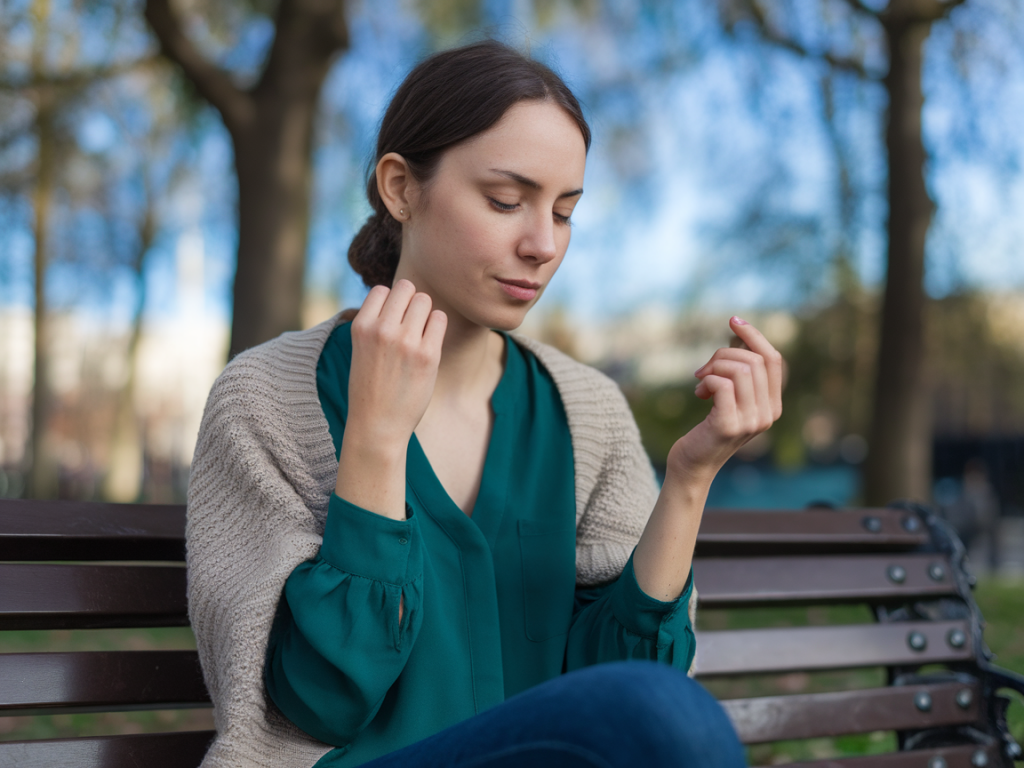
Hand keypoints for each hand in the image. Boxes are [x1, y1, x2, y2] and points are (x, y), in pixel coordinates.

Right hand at [346, 279, 447, 450]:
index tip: (392, 323)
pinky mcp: (428, 354)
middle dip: (410, 303)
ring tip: (418, 336)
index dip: (391, 303)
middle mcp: (381, 329)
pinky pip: (440, 319)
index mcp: (361, 326)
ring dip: (425, 314)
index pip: (382, 290)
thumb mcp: (362, 348)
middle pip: (406, 288)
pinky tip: (429, 344)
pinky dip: (437, 327)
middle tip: (409, 327)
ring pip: (425, 300)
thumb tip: (402, 293)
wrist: (377, 425)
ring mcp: (406, 341)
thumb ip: (377, 321)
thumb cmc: (371, 387)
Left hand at [667, 316, 782, 478]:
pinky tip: (699, 393)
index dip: (754, 335)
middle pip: (753, 360)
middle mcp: (768, 414)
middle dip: (723, 355)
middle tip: (703, 370)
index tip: (733, 320)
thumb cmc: (707, 429)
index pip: (774, 359)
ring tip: (701, 382)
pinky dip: (707, 380)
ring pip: (739, 369)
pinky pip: (722, 384)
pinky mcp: (729, 425)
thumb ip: (739, 375)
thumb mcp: (729, 400)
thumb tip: (738, 338)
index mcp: (773, 406)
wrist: (692, 466)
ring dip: (713, 367)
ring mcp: (751, 421)